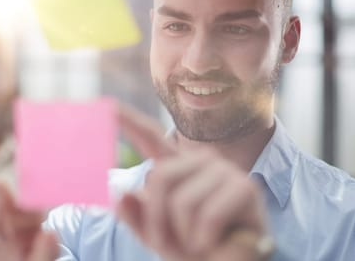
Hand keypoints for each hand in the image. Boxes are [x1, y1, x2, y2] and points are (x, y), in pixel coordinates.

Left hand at [117, 105, 272, 260]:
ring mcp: (225, 171)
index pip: (152, 138)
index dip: (131, 122)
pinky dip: (203, 240)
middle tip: (169, 243)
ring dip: (183, 235)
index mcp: (179, 167)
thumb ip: (136, 216)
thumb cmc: (193, 247)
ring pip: (181, 200)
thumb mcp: (156, 234)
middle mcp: (202, 161)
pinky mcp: (245, 188)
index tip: (109, 107)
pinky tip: (215, 242)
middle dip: (157, 220)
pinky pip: (206, 215)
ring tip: (197, 243)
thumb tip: (121, 195)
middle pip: (159, 177)